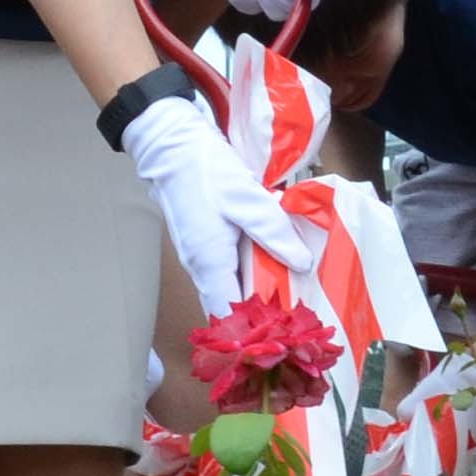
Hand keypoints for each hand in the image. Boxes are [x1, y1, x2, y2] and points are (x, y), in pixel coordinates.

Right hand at [122, 94, 319, 318]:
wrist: (172, 145)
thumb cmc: (206, 172)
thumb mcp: (247, 199)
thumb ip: (274, 233)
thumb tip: (303, 264)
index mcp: (210, 264)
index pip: (229, 317)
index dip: (254, 329)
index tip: (287, 331)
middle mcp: (201, 268)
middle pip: (230, 306)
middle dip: (261, 314)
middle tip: (299, 312)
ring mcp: (200, 256)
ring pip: (229, 288)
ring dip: (256, 292)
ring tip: (293, 292)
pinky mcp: (204, 243)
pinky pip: (227, 270)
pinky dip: (250, 273)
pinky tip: (275, 264)